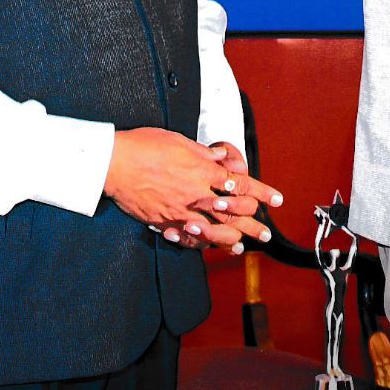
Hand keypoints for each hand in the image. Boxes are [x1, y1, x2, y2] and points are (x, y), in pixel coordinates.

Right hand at [104, 128, 281, 248]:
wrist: (113, 162)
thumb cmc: (143, 146)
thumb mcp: (178, 141)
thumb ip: (204, 153)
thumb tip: (222, 156)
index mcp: (203, 170)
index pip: (242, 184)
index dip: (262, 193)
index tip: (276, 199)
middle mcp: (196, 192)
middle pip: (233, 213)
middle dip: (253, 224)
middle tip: (264, 233)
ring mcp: (180, 209)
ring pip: (213, 230)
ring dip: (231, 239)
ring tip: (242, 246)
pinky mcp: (163, 220)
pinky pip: (187, 237)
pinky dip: (200, 244)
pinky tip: (209, 248)